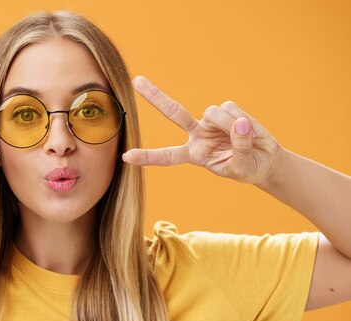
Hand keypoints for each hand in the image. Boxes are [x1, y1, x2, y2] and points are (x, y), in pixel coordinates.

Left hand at [123, 76, 283, 184]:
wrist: (264, 160)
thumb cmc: (248, 168)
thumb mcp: (242, 169)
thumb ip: (240, 150)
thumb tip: (240, 124)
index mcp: (193, 154)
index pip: (166, 156)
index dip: (147, 156)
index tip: (126, 156)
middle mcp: (197, 135)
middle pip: (173, 112)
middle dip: (155, 96)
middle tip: (137, 81)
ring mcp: (210, 121)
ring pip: (213, 112)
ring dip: (230, 124)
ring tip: (244, 139)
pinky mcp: (226, 110)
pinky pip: (231, 108)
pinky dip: (243, 119)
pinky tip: (249, 130)